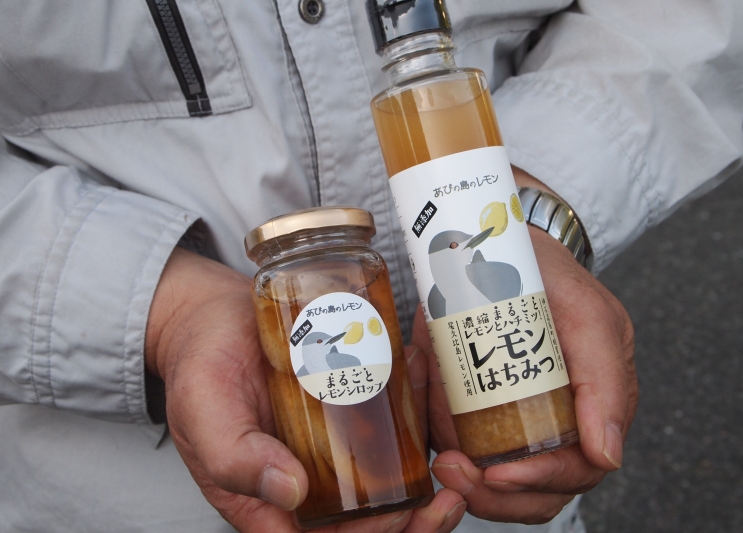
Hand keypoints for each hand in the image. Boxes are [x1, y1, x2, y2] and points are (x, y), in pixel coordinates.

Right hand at [145, 248, 465, 532]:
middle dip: (419, 517)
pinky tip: (427, 385)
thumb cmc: (201, 371)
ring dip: (426, 466)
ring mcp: (332, 444)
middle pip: (372, 518)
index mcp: (275, 504)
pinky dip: (413, 410)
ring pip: (389, 472)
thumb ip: (237, 459)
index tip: (409, 516)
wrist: (212, 317)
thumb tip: (289, 495)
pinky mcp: (346, 405)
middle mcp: (310, 480)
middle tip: (451, 493)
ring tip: (452, 446)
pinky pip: (387, 419)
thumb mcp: (207, 416)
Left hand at [420, 174, 637, 523]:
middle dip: (491, 493)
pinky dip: (430, 430)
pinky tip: (421, 396)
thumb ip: (607, 379)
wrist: (493, 240)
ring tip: (436, 451)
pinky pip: (448, 436)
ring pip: (488, 475)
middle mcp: (552, 417)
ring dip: (459, 472)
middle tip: (453, 471)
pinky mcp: (466, 401)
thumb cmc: (548, 276)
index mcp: (592, 405)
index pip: (574, 470)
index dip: (538, 484)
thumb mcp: (588, 314)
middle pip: (531, 490)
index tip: (497, 474)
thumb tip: (607, 455)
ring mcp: (508, 412)